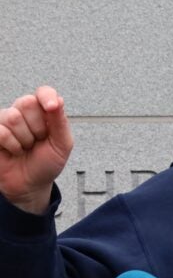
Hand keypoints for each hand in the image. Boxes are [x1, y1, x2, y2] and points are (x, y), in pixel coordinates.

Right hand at [0, 86, 73, 213]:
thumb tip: (57, 100)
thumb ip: (60, 122)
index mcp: (44, 112)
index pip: (43, 92)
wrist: (30, 185)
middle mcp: (24, 112)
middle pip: (26, 103)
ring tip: (25, 148)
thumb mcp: (62, 145)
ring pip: (12, 117)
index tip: (51, 106)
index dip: (46, 96)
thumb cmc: (47, 163)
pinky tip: (13, 151)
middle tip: (38, 141)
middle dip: (37, 127)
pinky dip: (10, 145)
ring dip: (23, 139)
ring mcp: (6, 122)